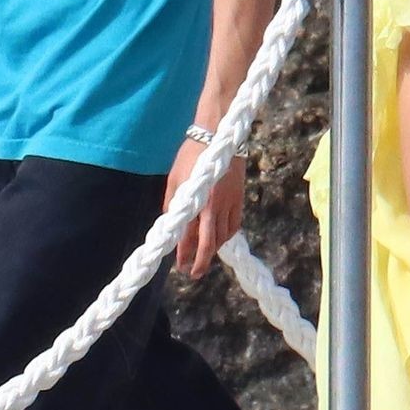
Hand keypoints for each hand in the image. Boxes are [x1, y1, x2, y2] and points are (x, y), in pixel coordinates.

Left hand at [166, 136, 245, 280]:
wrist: (218, 136)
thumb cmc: (191, 156)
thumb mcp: (174, 179)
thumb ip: (172, 202)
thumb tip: (170, 222)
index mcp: (196, 202)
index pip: (189, 236)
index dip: (183, 254)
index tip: (179, 266)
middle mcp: (215, 207)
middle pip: (210, 243)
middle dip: (202, 261)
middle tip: (194, 273)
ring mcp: (230, 203)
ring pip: (224, 236)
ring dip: (214, 249)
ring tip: (204, 255)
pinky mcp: (239, 198)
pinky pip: (234, 224)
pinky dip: (227, 235)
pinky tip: (220, 238)